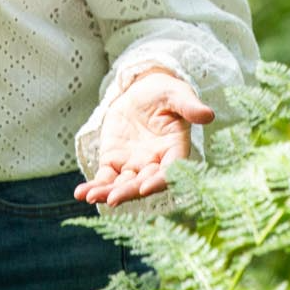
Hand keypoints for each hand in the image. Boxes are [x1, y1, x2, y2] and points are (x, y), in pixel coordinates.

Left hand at [75, 68, 214, 207]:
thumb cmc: (165, 92)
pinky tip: (81, 193)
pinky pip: (104, 177)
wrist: (142, 90)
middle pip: (143, 183)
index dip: (160, 181)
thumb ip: (189, 106)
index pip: (170, 171)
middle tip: (113, 199)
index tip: (146, 188)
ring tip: (91, 197)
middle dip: (128, 192)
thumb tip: (208, 114)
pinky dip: (94, 186)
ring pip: (122, 185)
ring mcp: (134, 165)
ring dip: (107, 193)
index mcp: (174, 150)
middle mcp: (155, 163)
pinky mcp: (114, 162)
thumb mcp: (177, 94)